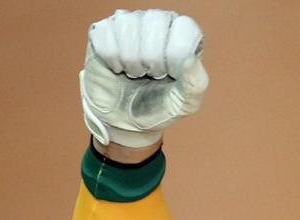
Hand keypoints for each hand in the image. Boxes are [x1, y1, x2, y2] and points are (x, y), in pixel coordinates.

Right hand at [80, 9, 208, 147]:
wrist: (126, 119)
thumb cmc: (160, 106)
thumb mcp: (185, 102)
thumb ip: (195, 83)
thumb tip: (191, 59)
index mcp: (184, 35)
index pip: (184, 27)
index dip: (176, 54)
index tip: (172, 74)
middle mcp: (158, 23)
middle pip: (155, 20)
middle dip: (152, 57)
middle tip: (152, 75)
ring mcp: (130, 24)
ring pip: (127, 24)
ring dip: (130, 59)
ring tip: (136, 73)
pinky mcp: (104, 30)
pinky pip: (104, 34)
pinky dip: (111, 58)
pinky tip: (118, 68)